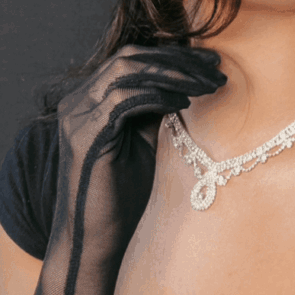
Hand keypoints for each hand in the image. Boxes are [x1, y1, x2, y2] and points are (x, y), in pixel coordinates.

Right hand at [54, 44, 225, 254]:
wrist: (99, 239)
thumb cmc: (126, 195)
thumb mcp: (149, 141)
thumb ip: (159, 109)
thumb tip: (194, 80)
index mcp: (91, 99)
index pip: (134, 58)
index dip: (175, 56)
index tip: (214, 62)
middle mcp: (78, 101)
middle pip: (131, 56)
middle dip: (179, 59)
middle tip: (216, 68)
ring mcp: (77, 116)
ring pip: (128, 70)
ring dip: (174, 74)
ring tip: (207, 85)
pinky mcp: (84, 135)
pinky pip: (124, 99)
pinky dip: (158, 96)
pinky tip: (185, 105)